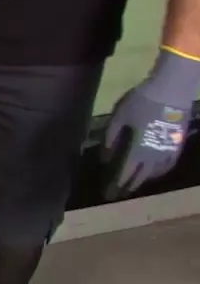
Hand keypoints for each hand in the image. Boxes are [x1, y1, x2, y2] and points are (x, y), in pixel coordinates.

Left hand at [101, 48, 199, 198]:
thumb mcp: (119, 118)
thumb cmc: (142, 102)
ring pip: (155, 172)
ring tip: (134, 183)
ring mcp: (169, 151)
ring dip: (144, 180)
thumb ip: (110, 139)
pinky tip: (155, 170)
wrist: (172, 89)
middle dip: (128, 187)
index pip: (125, 175)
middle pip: (140, 177)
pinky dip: (160, 171)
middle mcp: (154, 156)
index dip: (116, 186)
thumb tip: (105, 158)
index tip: (108, 195)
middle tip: (119, 195)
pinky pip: (169, 164)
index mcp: (138, 151)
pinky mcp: (179, 143)